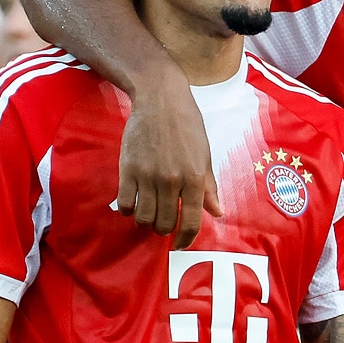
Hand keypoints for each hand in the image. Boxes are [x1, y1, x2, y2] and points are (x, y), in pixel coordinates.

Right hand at [115, 68, 221, 248]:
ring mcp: (148, 176)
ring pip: (143, 218)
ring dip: (146, 222)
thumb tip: (218, 212)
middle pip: (164, 224)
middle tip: (163, 223)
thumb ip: (209, 186)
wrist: (160, 99)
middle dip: (164, 229)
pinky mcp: (128, 169)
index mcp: (195, 177)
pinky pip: (125, 204)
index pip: (192, 221)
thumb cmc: (187, 124)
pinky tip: (134, 204)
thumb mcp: (205, 154)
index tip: (180, 243)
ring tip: (149, 214)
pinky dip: (128, 210)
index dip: (186, 238)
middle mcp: (172, 180)